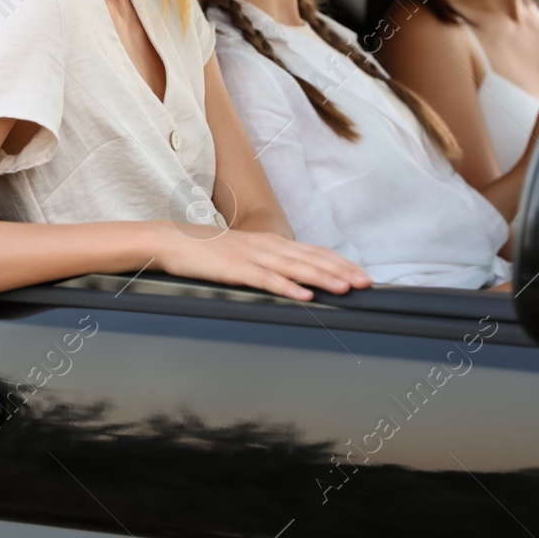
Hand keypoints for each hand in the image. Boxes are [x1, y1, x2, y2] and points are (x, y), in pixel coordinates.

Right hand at [154, 225, 371, 301]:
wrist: (172, 241)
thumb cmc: (207, 252)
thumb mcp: (243, 254)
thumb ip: (267, 263)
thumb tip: (292, 279)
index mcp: (269, 243)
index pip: (313, 251)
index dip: (340, 263)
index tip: (362, 275)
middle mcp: (266, 246)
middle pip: (311, 258)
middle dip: (341, 271)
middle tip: (366, 283)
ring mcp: (251, 256)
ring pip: (295, 268)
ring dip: (322, 278)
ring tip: (345, 288)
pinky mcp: (235, 269)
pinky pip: (266, 279)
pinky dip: (287, 287)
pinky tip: (303, 296)